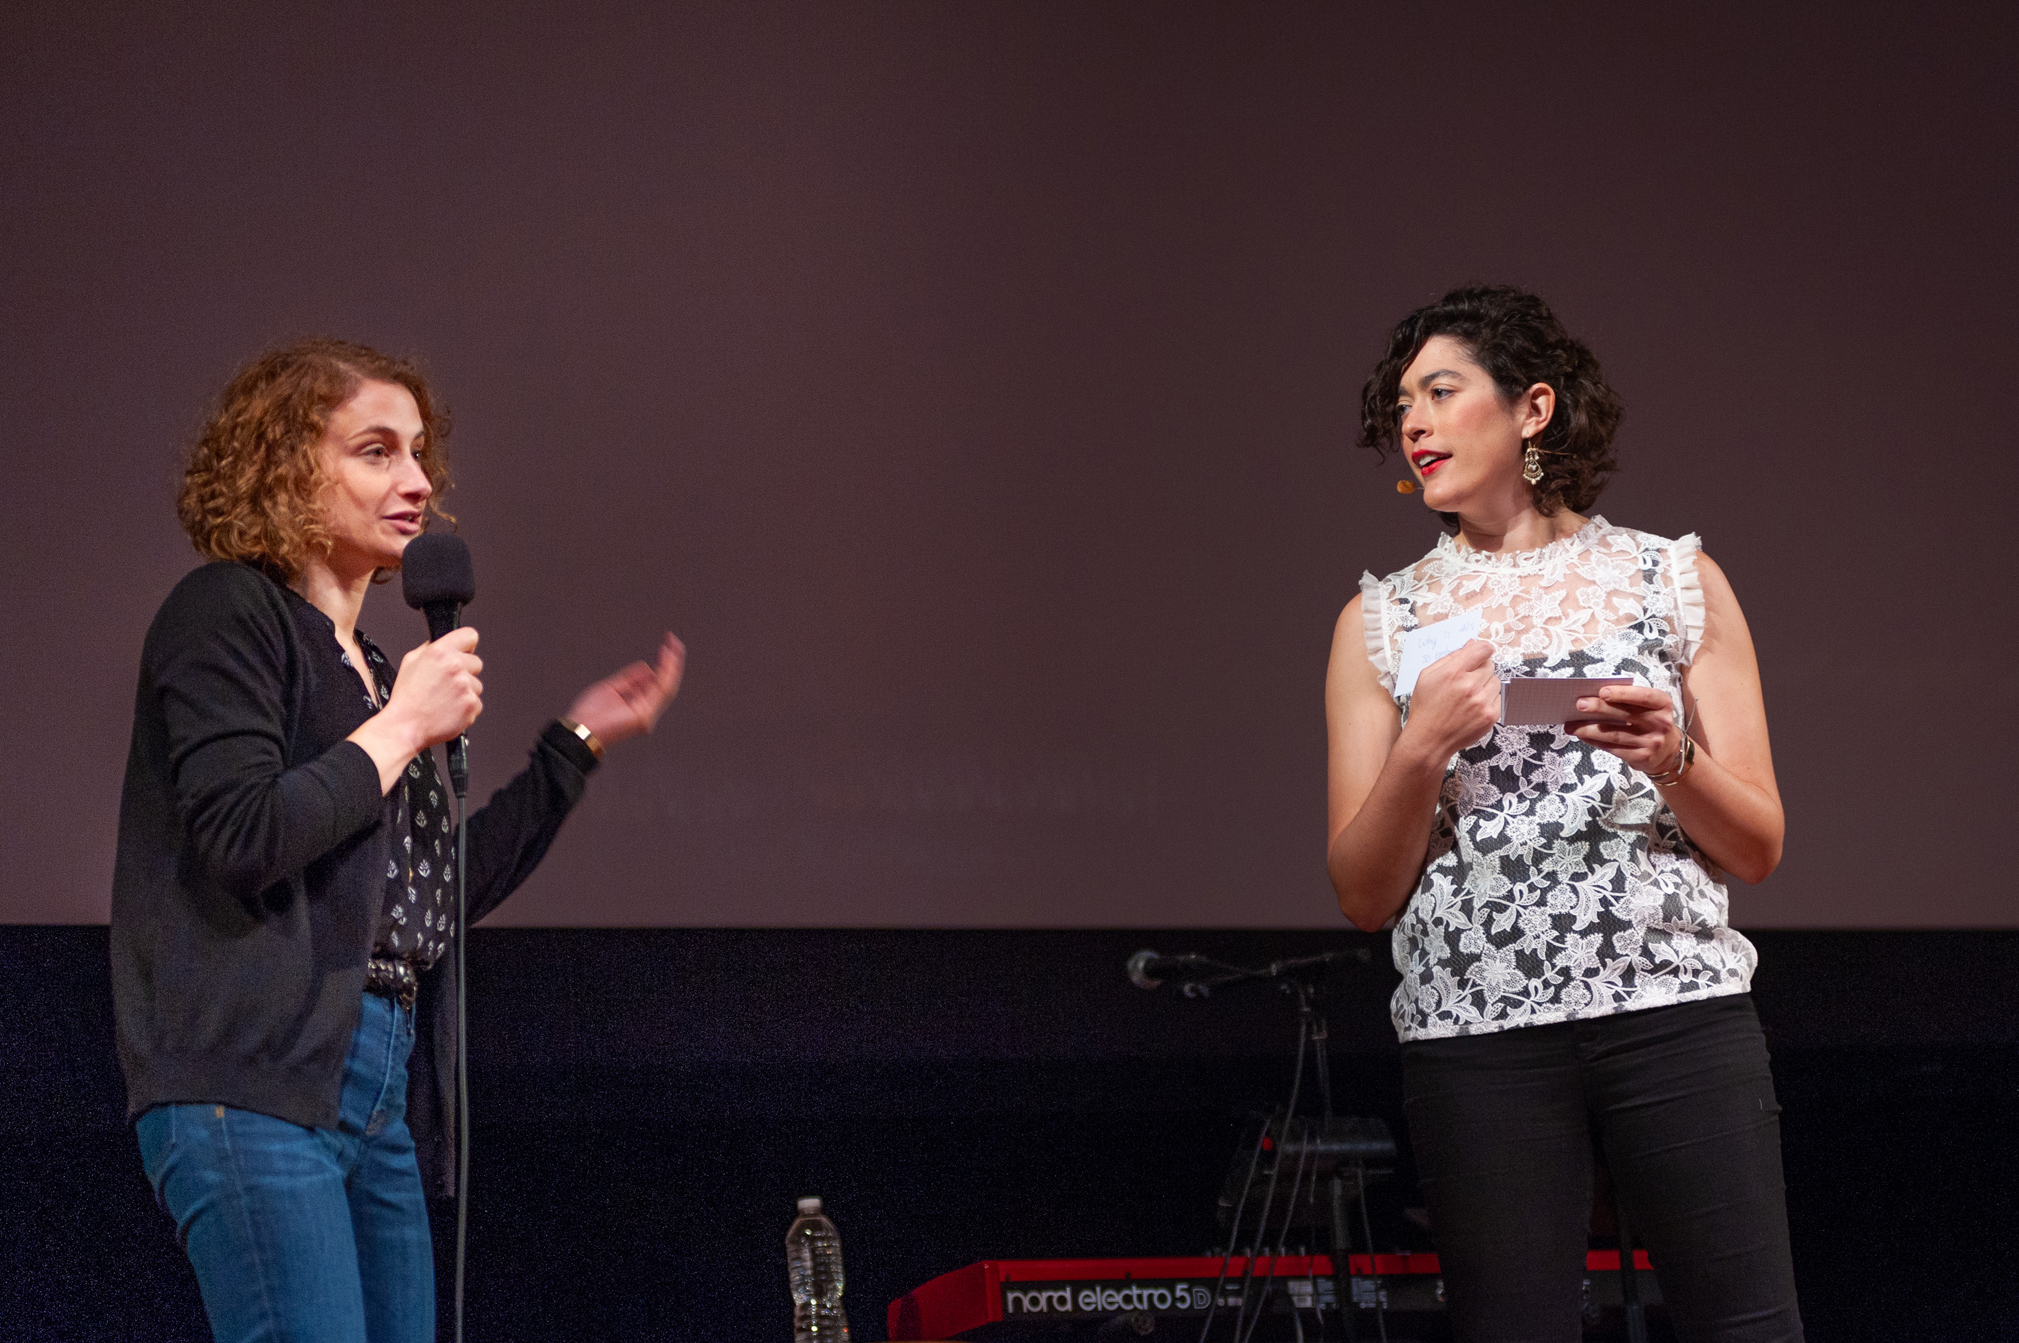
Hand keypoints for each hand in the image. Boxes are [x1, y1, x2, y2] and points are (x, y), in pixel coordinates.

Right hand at [382, 627, 483, 751]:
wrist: (405, 726)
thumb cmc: (406, 698)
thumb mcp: (410, 662)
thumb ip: (430, 648)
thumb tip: (442, 643)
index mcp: (440, 652)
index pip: (470, 635)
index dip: (466, 645)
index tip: (463, 652)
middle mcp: (455, 667)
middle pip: (476, 662)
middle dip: (465, 670)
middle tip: (447, 683)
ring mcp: (466, 686)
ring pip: (476, 684)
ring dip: (465, 691)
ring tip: (444, 699)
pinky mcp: (472, 705)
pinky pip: (476, 702)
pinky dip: (466, 707)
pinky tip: (449, 709)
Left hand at [564, 633, 685, 749]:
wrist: (579, 728)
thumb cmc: (590, 713)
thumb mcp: (611, 687)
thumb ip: (629, 678)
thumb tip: (648, 667)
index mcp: (638, 707)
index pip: (656, 685)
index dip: (663, 666)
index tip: (665, 647)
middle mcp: (646, 712)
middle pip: (666, 685)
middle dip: (672, 663)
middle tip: (675, 642)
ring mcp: (648, 715)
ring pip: (668, 686)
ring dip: (673, 665)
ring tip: (674, 646)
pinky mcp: (645, 715)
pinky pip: (662, 690)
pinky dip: (666, 672)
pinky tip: (666, 658)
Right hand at [1402, 639, 1501, 756]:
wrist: (1430, 740)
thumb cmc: (1426, 708)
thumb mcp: (1427, 676)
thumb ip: (1450, 657)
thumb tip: (1470, 645)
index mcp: (1453, 673)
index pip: (1482, 649)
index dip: (1482, 649)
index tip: (1480, 653)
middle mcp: (1469, 686)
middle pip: (1489, 665)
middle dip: (1480, 669)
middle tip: (1467, 680)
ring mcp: (1482, 702)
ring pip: (1496, 681)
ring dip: (1485, 685)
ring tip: (1470, 695)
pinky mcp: (1490, 716)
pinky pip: (1498, 698)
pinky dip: (1489, 700)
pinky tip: (1474, 706)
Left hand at [1570, 684, 1682, 772]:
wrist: (1668, 751)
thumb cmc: (1650, 721)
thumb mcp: (1649, 707)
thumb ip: (1628, 700)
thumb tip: (1593, 696)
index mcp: (1662, 704)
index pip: (1644, 696)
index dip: (1623, 694)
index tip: (1602, 691)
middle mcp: (1660, 723)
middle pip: (1625, 715)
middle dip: (1599, 708)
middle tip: (1579, 704)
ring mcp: (1651, 742)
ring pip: (1614, 735)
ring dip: (1589, 729)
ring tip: (1571, 725)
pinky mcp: (1641, 757)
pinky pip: (1613, 748)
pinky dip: (1594, 741)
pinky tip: (1582, 735)